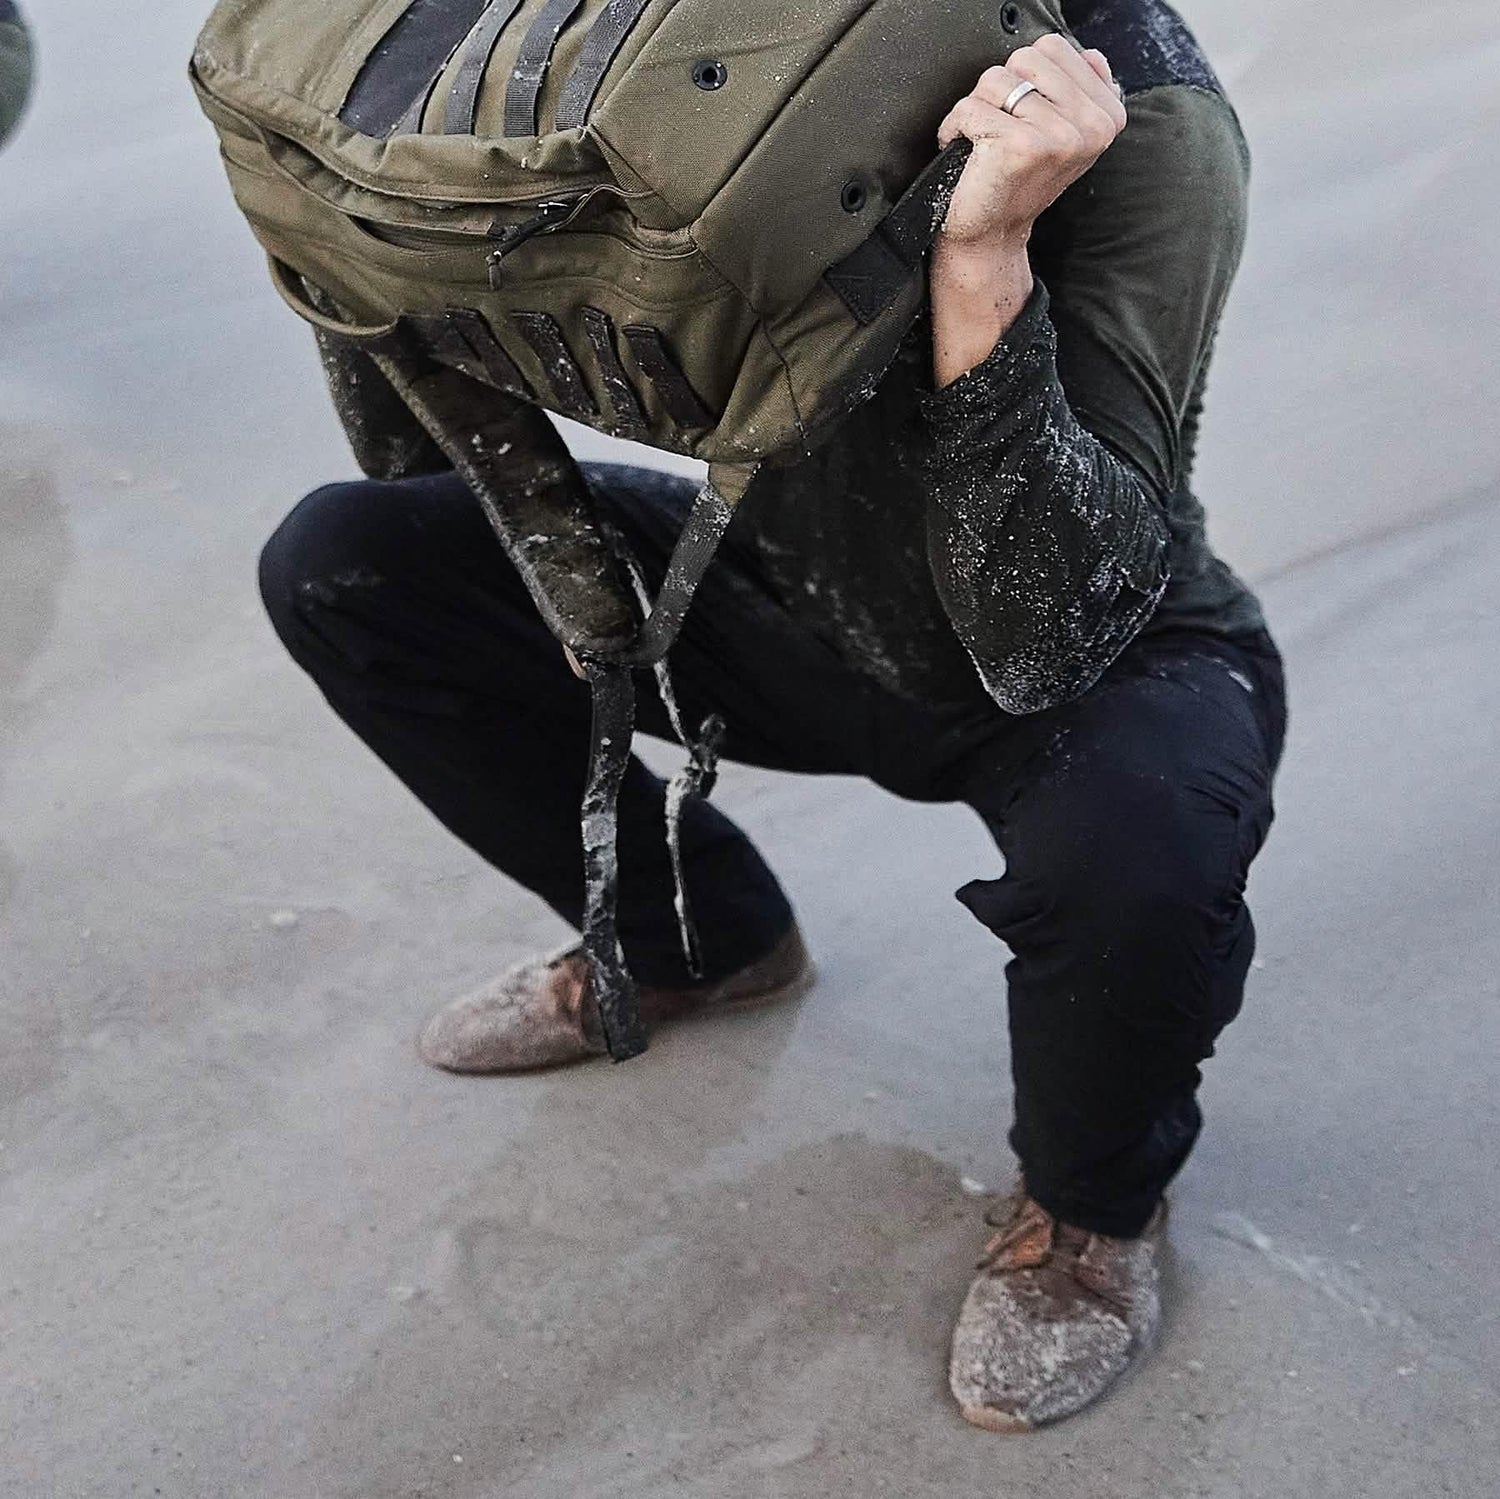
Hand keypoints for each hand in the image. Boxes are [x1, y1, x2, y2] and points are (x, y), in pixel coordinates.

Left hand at [935, 34, 1126, 252]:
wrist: (993, 235)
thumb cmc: (1020, 180)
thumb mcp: (1064, 135)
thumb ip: (1080, 90)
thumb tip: (1090, 55)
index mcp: (1107, 116)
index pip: (1054, 49)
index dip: (1025, 77)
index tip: (1025, 117)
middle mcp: (1090, 125)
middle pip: (1024, 58)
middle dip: (1001, 89)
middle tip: (1002, 130)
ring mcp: (1059, 135)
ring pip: (994, 80)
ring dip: (977, 109)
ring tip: (986, 143)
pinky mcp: (1021, 146)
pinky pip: (969, 107)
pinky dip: (955, 128)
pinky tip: (969, 155)